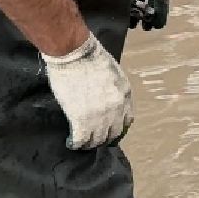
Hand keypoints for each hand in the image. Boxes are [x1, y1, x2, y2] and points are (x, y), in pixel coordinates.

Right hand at [42, 33, 134, 150]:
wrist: (74, 54)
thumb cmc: (91, 57)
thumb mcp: (113, 72)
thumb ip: (114, 88)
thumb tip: (107, 99)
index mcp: (126, 95)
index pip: (127, 120)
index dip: (117, 128)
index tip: (110, 131)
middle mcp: (116, 108)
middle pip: (113, 133)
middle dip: (104, 138)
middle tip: (94, 140)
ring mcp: (100, 116)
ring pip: (97, 140)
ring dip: (89, 144)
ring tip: (82, 143)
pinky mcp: (82, 120)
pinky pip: (81, 140)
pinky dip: (76, 144)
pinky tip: (71, 143)